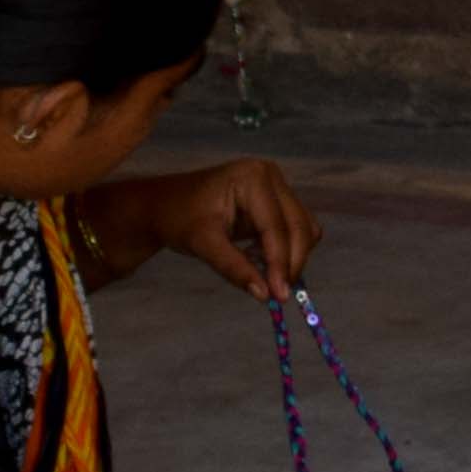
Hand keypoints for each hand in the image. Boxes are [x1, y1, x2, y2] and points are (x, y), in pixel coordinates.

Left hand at [126, 157, 319, 301]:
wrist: (166, 206)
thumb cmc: (178, 218)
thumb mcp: (202, 243)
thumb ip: (234, 267)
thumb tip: (265, 294)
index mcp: (252, 178)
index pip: (276, 226)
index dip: (280, 262)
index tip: (279, 295)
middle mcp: (271, 176)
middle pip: (299, 226)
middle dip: (291, 262)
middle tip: (278, 295)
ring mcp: (277, 187)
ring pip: (304, 229)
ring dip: (292, 257)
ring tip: (266, 277)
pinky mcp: (278, 201)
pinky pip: (297, 230)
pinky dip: (287, 251)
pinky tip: (262, 261)